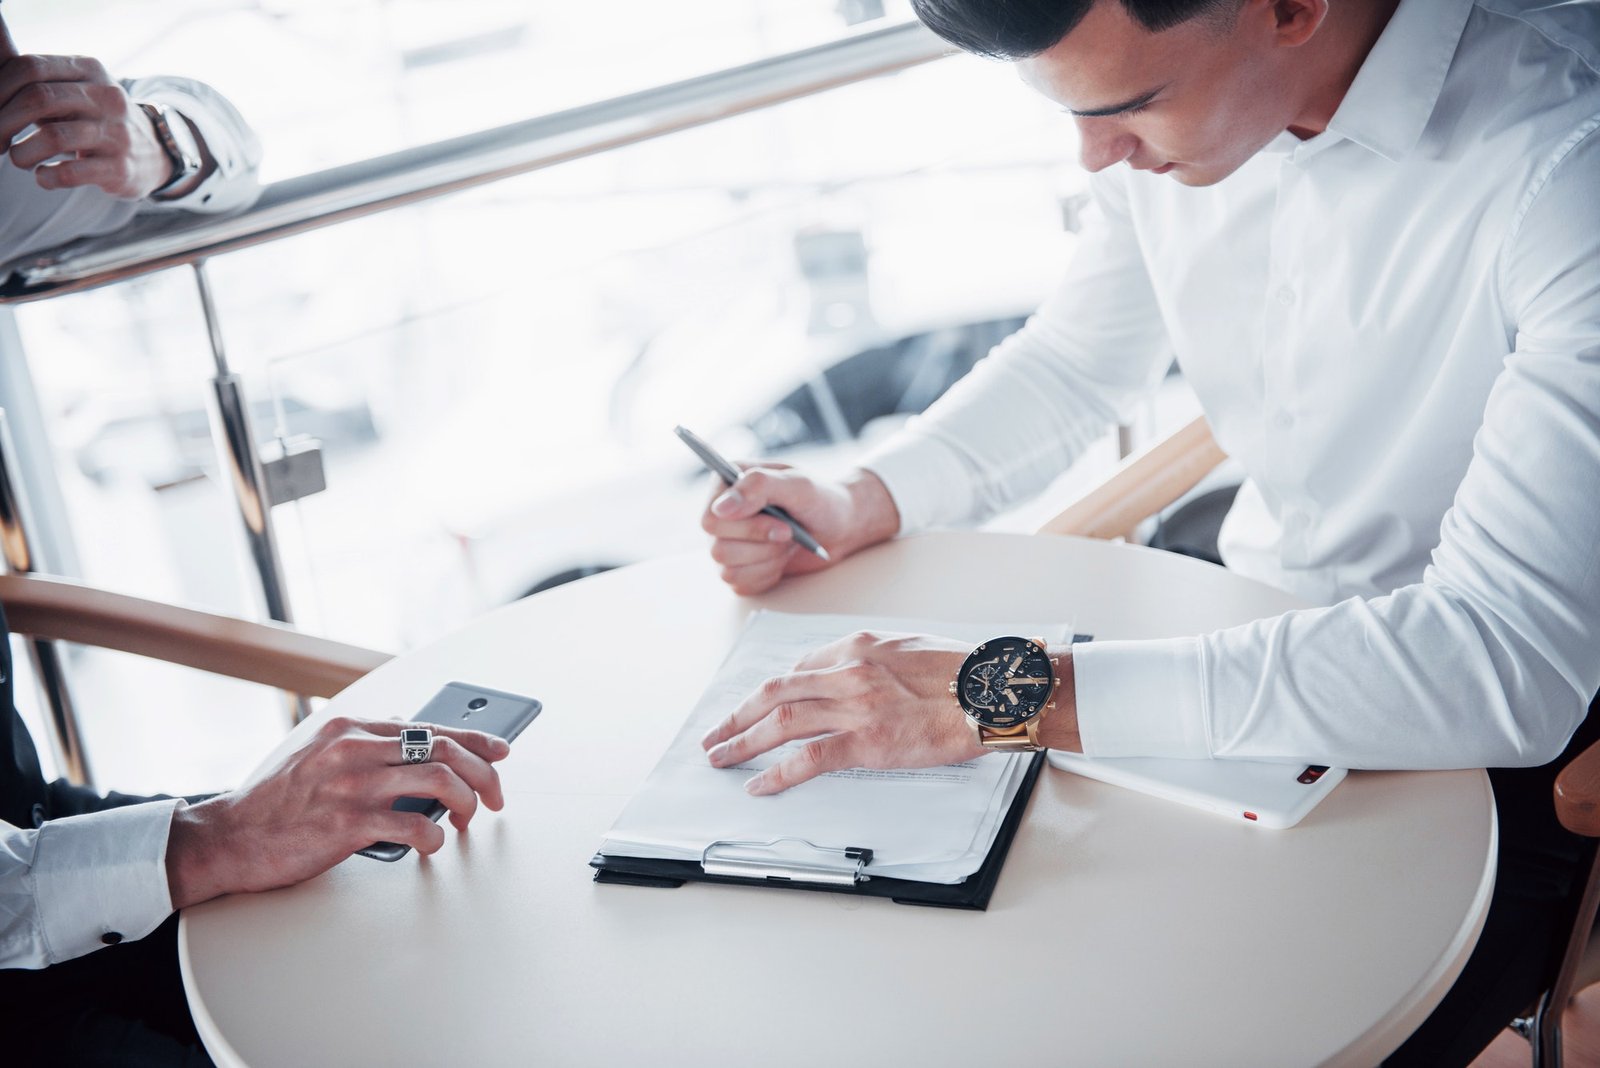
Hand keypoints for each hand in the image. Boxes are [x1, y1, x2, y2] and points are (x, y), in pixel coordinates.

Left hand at [0, 49, 180, 198]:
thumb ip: (32, 74)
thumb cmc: (94, 118)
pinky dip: (47, 177)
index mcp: (89, 70)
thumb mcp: (72, 88)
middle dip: (3, 122)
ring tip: (19, 159)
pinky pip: (71, 173)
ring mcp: (118, 134)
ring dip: (22, 153)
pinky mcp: (121, 169)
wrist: (153, 154)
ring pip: (53, 137)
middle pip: (38, 98)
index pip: (30, 67)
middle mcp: (107, 97)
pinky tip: (43, 176)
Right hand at [166, 717, 511, 908]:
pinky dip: (434, 836)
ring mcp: (351, 784)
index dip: (475, 739)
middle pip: (444, 748)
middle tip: (494, 797)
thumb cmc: (278, 801)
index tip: (501, 751)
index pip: (429, 726)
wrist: (229, 837)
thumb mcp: (318, 753)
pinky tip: (432, 844)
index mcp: (350, 728)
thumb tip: (407, 728)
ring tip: (466, 820)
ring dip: (466, 802)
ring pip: (438, 779)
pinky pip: (414, 824)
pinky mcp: (347, 823)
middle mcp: (354, 748)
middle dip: (483, 772)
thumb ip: (363, 741)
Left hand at [700, 631, 984, 793]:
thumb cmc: (965, 674)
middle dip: (738, 713)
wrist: (994, 691)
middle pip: (776, 690)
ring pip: (781, 721)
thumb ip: (878, 660)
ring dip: (743, 740)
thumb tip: (862, 678)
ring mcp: (856, 705)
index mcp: (860, 646)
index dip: (771, 691)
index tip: (757, 706)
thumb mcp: (912, 649)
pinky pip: (809, 758)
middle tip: (716, 733)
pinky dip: (777, 772)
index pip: (800, 667)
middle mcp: (849, 670)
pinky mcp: (868, 740)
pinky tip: (759, 784)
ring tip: (721, 757)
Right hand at [701, 464, 900, 594]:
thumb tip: (721, 507)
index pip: (710, 517)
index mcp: (727, 484)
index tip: (781, 524)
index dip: (744, 527)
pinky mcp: (738, 567)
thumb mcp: (798, 484)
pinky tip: (780, 558)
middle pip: (717, 547)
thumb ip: (759, 486)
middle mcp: (722, 513)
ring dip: (766, 559)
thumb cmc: (821, 499)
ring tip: (786, 543)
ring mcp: (727, 542)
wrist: (840, 526)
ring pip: (727, 568)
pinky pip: (739, 584)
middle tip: (789, 532)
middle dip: (762, 544)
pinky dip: (767, 574)